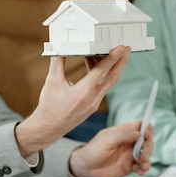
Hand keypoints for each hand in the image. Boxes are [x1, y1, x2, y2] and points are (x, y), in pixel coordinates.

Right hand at [15, 46, 130, 157]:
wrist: (48, 128)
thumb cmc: (49, 107)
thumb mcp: (52, 82)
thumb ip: (58, 63)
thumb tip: (59, 47)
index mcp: (83, 93)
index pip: (102, 72)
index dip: (112, 58)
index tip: (121, 48)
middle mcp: (92, 99)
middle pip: (113, 77)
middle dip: (121, 62)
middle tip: (127, 48)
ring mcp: (94, 103)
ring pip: (108, 82)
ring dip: (112, 67)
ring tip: (111, 52)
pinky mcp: (93, 105)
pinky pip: (102, 86)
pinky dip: (102, 74)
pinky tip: (95, 64)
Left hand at [68, 121, 153, 176]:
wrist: (86, 167)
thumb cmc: (93, 150)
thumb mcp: (106, 140)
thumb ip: (122, 136)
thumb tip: (138, 133)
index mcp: (124, 132)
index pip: (140, 126)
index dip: (147, 128)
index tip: (147, 135)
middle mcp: (129, 142)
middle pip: (147, 141)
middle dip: (148, 148)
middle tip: (143, 156)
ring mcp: (130, 155)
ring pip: (146, 154)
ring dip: (148, 160)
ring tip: (143, 166)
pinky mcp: (129, 166)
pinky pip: (141, 167)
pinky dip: (143, 169)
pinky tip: (140, 172)